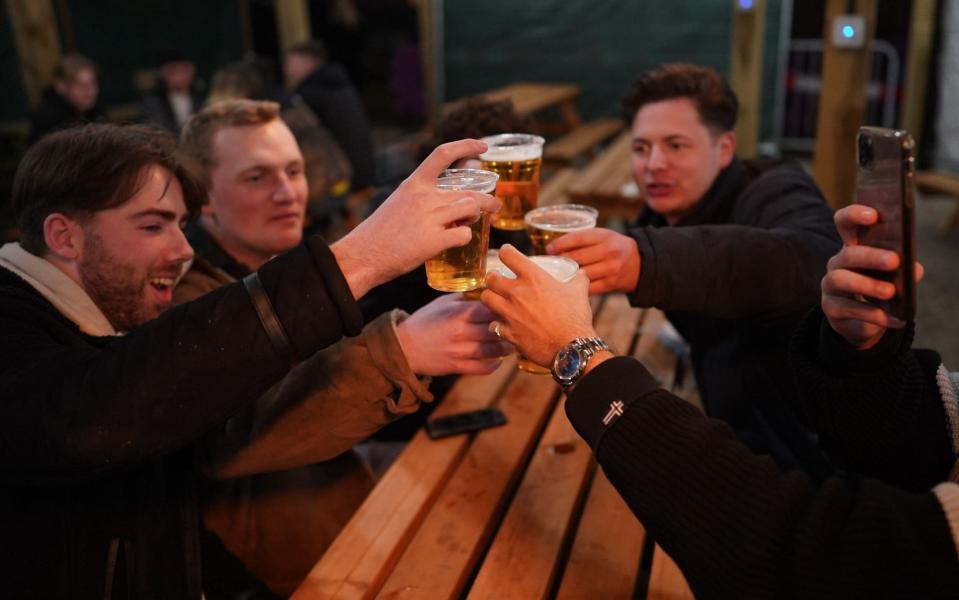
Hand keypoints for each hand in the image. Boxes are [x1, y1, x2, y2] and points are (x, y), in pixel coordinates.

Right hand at [331, 139, 501, 297]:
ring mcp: (430, 218)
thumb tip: (447, 202)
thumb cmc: (379, 234)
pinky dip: (466, 238)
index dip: (466, 146)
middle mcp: (424, 197)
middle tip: (495, 205)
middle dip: (488, 199)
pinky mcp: (433, 241)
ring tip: (476, 222)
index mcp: (413, 184)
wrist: (362, 256)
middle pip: (469, 191)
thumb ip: (421, 198)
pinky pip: (464, 235)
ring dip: (478, 216)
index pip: (443, 154)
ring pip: (471, 208)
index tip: (482, 146)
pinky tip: (459, 241)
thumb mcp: (398, 203)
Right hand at [396, 294, 512, 375]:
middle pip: (496, 329)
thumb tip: (486, 289)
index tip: (512, 307)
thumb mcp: (442, 303)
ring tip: (512, 342)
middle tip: (518, 326)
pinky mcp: (457, 367)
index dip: (505, 307)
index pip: (490, 308)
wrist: (404, 347)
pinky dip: (494, 364)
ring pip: (494, 350)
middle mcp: (461, 332)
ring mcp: (460, 351)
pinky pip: (483, 368)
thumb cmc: (424, 321)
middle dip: (509, 327)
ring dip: (506, 347)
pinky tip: (497, 359)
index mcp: (458, 313)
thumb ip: (464, 297)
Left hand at [481, 244, 595, 366]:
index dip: (506, 252)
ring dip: (490, 298)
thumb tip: (581, 274)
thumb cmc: (575, 317)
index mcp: (533, 277)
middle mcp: (517, 292)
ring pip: (486, 298)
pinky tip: (503, 325)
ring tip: (496, 300)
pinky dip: (496, 325)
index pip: (508, 254)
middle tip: (499, 281)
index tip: (507, 254)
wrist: (571, 347)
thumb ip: (578, 280)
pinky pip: (493, 325)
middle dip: (493, 278)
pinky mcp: (508, 332)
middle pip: (490, 277)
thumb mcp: (579, 292)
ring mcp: (510, 313)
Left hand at [547, 228, 640, 294]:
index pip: (578, 238)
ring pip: (581, 273)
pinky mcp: (611, 283)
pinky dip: (576, 288)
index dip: (560, 243)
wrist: (639, 264)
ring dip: (566, 276)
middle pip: (577, 257)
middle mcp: (609, 251)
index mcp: (604, 236)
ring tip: (556, 276)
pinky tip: (568, 287)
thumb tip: (553, 248)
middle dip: (560, 261)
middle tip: (549, 264)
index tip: (548, 249)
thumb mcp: (603, 236)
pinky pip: (588, 287)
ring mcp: (611, 268)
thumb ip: (583, 239)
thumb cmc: (613, 248)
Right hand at [821, 204, 923, 349]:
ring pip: (840, 280)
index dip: (855, 215)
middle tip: (894, 260)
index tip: (874, 215)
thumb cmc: (880, 288)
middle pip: (848, 254)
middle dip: (870, 256)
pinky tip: (895, 319)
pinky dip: (875, 315)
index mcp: (853, 246)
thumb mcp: (894, 275)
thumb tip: (913, 269)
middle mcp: (837, 263)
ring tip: (891, 292)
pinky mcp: (831, 309)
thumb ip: (904, 268)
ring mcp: (830, 286)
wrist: (865, 320)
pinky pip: (849, 309)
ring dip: (867, 285)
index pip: (845, 223)